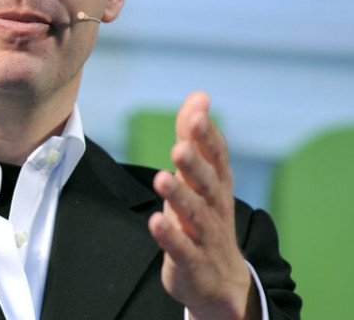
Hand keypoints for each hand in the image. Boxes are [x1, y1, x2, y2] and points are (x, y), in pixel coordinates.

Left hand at [147, 91, 260, 319]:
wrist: (220, 281)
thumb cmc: (205, 217)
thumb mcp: (200, 177)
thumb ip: (194, 137)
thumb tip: (200, 95)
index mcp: (217, 184)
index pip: (217, 157)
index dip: (207, 137)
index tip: (197, 116)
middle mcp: (215, 207)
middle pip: (207, 184)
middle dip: (195, 165)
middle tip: (180, 147)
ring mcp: (205, 237)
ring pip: (194, 215)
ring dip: (179, 197)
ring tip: (161, 179)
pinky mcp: (191, 262)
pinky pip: (181, 249)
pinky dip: (169, 236)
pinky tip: (155, 222)